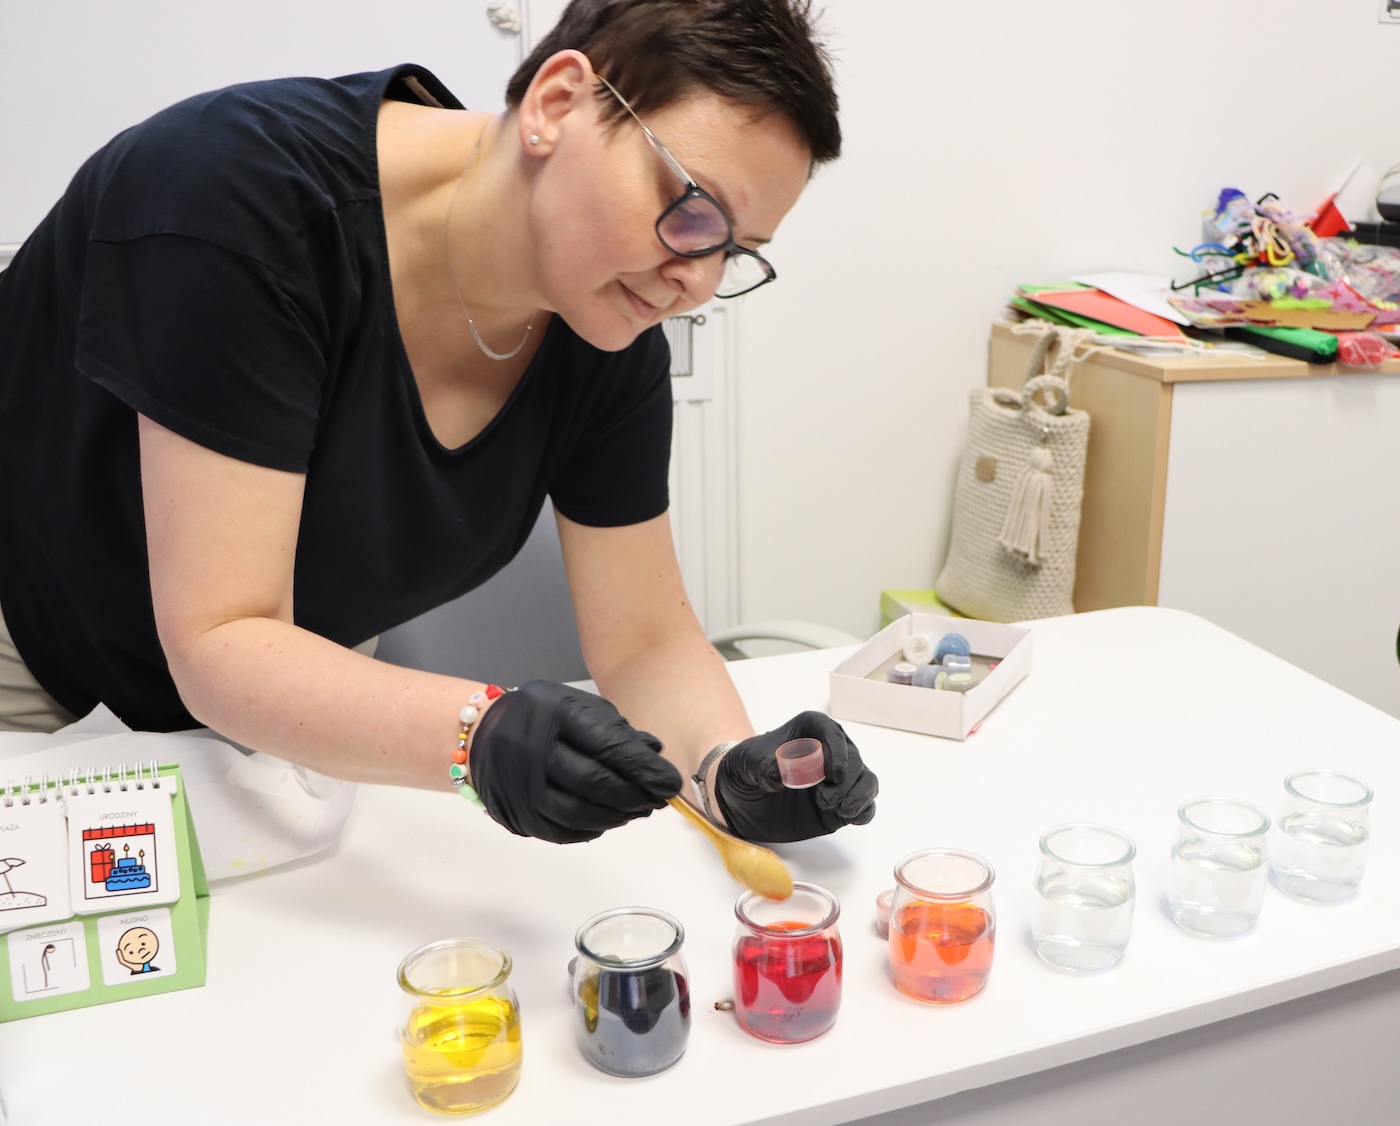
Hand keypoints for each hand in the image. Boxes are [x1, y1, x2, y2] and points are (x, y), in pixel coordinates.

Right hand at [470, 681, 682, 843]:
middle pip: (595, 783)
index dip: (644, 769)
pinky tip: (608, 819)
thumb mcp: (577, 706)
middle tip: (658, 800)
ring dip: (617, 816)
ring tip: (637, 810)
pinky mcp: (519, 815)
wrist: (481, 735)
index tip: (670, 783)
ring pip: (580, 814)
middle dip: (635, 796)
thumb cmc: (540, 717)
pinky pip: (562, 832)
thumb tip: (655, 754)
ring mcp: (523, 787)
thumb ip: (616, 730)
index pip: (608, 746)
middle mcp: (536, 752)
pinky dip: (592, 829)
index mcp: (557, 716)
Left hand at [714, 712, 877, 842]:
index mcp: (810, 730)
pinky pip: (865, 804)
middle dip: (845, 781)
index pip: (832, 733)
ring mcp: (838, 779)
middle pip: (854, 759)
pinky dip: (864, 810)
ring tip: (840, 809)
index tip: (832, 773)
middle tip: (824, 799)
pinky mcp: (842, 803)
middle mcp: (831, 751)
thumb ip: (762, 766)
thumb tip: (780, 774)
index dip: (837, 752)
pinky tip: (852, 817)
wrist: (742, 799)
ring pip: (866, 780)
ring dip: (859, 795)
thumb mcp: (745, 763)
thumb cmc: (746, 769)